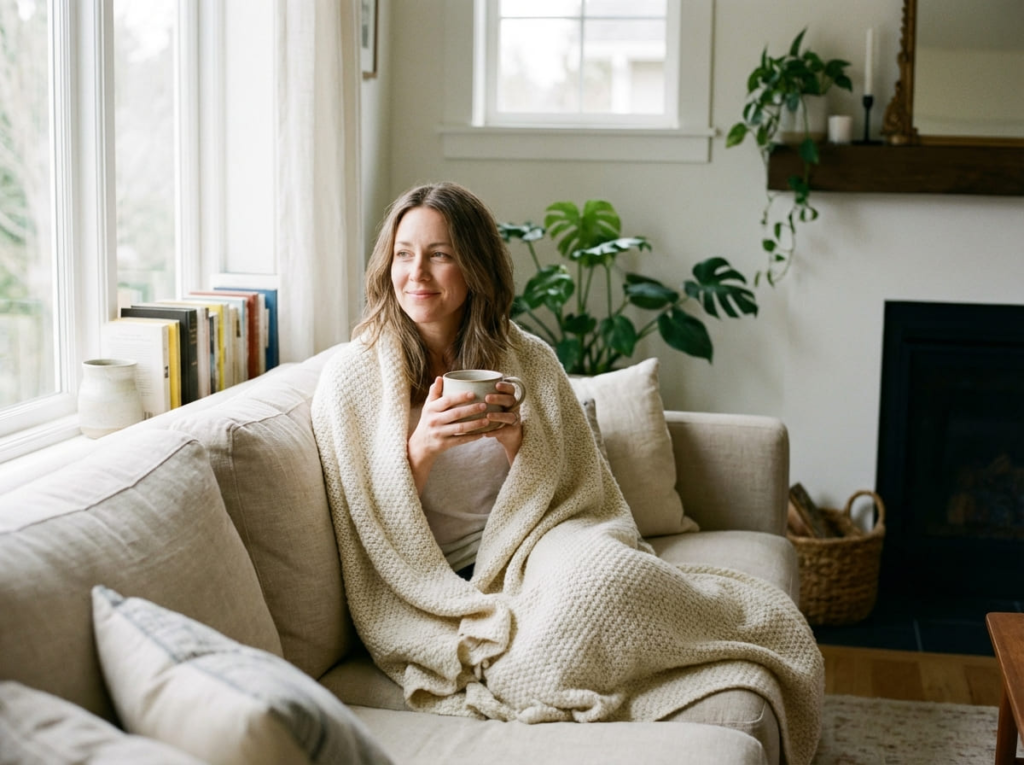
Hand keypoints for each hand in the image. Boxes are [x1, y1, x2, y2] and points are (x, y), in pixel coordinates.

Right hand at [408, 377, 486, 492]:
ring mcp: (439, 433)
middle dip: (471, 409)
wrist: (420, 444)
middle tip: (485, 405)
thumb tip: (440, 377)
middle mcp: (434, 420)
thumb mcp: (428, 406)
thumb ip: (434, 392)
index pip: (447, 400)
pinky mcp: (444, 444)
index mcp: (431, 408)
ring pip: (460, 428)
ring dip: (475, 424)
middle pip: (455, 414)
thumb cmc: (428, 420)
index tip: (473, 393)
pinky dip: (472, 437)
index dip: (460, 397)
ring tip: (487, 420)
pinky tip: (482, 433)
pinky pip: (460, 440)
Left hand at [483, 381, 522, 463]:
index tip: (496, 385)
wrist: (508, 433)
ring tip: (487, 416)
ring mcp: (514, 419)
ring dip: (498, 415)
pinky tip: (485, 433)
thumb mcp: (492, 404)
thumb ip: (482, 396)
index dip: (505, 386)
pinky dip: (495, 432)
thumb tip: (458, 387)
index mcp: (508, 398)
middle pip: (510, 400)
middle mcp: (513, 407)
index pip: (510, 389)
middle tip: (487, 398)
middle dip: (499, 398)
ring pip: (510, 416)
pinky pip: (505, 431)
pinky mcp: (512, 431)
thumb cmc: (495, 413)